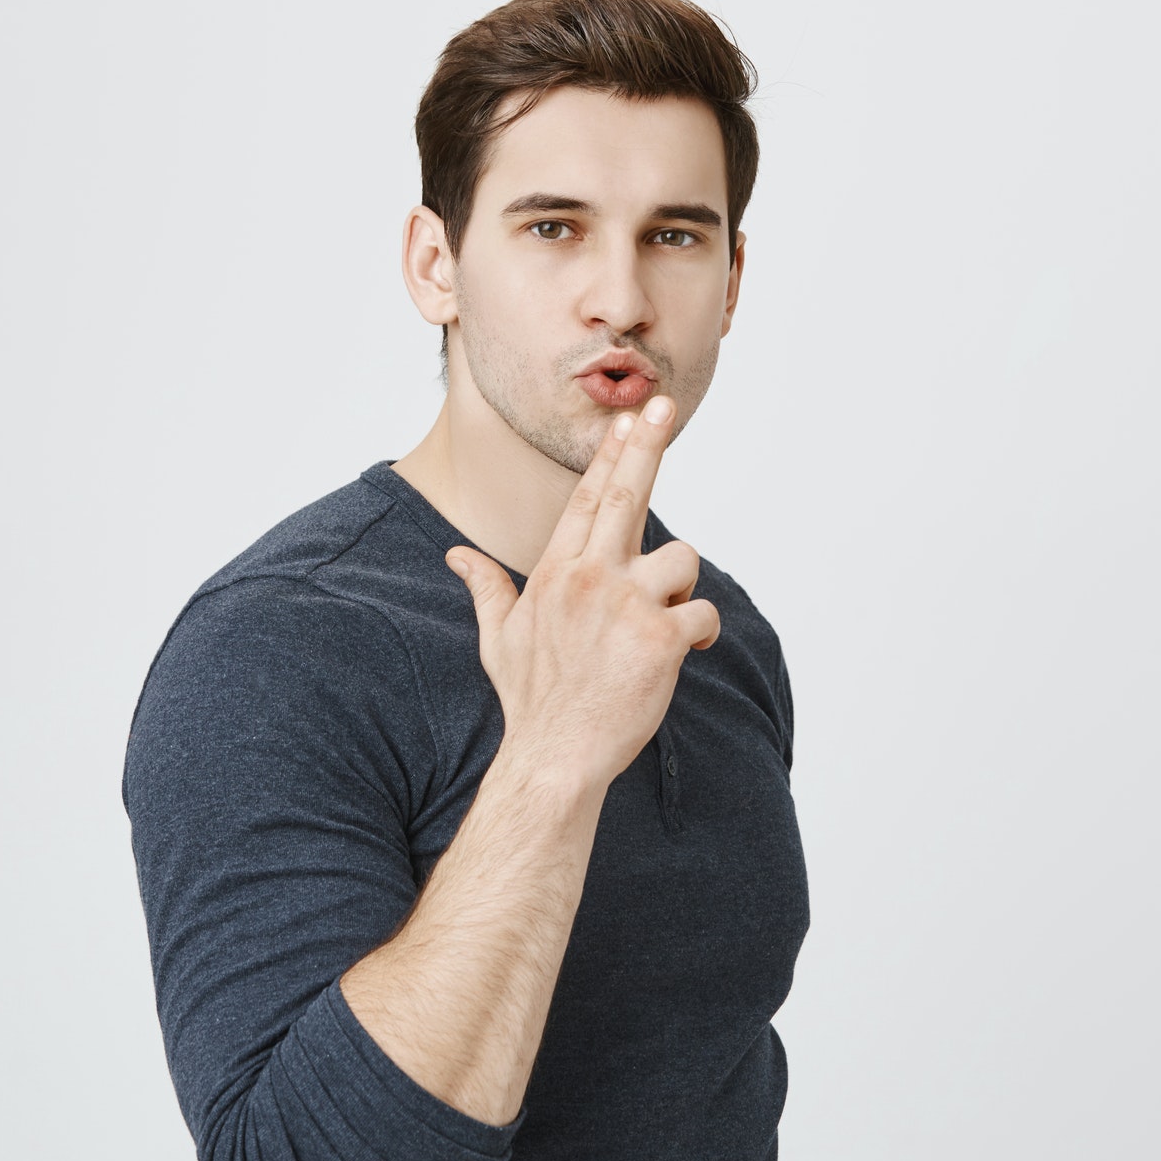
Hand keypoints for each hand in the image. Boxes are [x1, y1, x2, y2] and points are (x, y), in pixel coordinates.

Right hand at [445, 395, 720, 791]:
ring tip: (659, 625)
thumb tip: (456, 556)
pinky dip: (702, 634)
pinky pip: (703, 614)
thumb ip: (485, 588)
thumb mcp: (498, 638)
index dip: (611, 455)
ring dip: (680, 588)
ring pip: (683, 559)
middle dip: (647, 445)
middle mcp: (590, 577)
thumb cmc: (532, 700)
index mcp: (556, 572)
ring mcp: (627, 604)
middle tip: (663, 404)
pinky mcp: (661, 637)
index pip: (588, 499)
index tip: (627, 419)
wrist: (555, 755)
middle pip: (627, 495)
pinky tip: (683, 655)